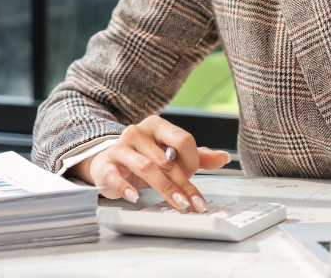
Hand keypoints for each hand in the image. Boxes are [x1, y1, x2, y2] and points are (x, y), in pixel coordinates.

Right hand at [68, 116, 230, 212]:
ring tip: (179, 204)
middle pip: (167, 158)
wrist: (107, 163)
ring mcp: (120, 148)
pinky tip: (135, 198)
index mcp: (157, 126)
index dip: (192, 161)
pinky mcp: (106, 166)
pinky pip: (116, 176)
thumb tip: (224, 157)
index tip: (194, 177)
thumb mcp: (169, 155)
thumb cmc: (143, 158)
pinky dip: (126, 188)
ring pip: (147, 168)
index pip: (183, 140)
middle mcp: (138, 132)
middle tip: (194, 204)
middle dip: (183, 183)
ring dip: (165, 188)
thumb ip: (196, 156)